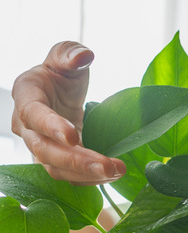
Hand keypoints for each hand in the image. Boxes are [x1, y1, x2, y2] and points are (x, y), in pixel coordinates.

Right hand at [11, 42, 124, 183]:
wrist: (57, 92)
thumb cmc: (60, 72)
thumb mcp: (65, 55)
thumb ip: (70, 53)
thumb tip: (84, 55)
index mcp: (26, 95)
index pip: (33, 115)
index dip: (51, 126)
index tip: (73, 135)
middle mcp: (26, 126)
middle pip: (45, 150)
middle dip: (76, 160)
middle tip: (108, 165)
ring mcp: (39, 146)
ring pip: (56, 168)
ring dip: (86, 174)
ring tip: (117, 171)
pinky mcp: (56, 160)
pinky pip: (68, 175)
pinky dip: (90, 179)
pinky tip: (113, 175)